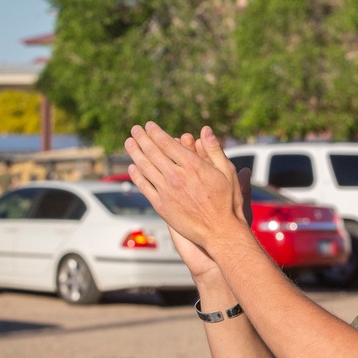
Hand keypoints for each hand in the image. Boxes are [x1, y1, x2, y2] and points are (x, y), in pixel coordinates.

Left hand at [125, 123, 246, 249]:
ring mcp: (167, 192)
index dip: (155, 132)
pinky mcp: (162, 206)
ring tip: (129, 143)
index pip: (167, 143)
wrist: (221, 232)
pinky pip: (145, 187)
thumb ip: (214, 150)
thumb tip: (205, 130)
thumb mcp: (228, 172)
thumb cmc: (228, 202)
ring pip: (145, 168)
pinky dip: (137, 176)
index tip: (148, 125)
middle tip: (134, 130)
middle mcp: (177, 176)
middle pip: (153, 152)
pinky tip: (132, 168)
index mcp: (193, 166)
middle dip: (142, 139)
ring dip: (135, 153)